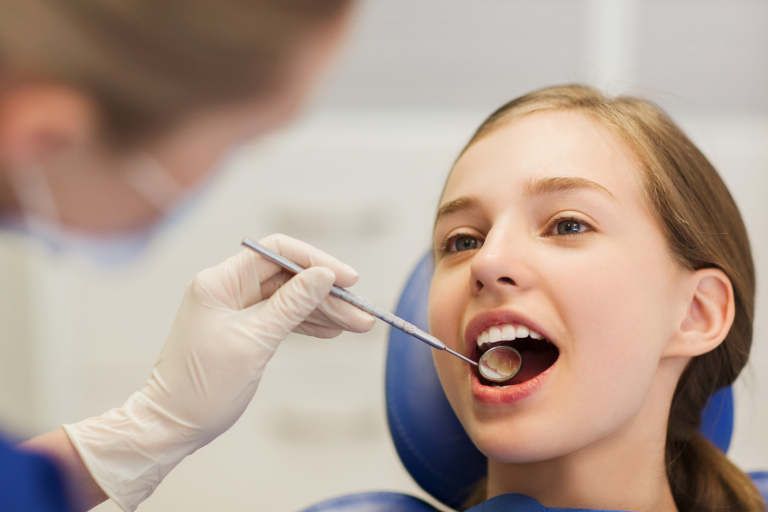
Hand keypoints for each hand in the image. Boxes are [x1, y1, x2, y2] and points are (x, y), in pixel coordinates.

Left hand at [63, 234, 373, 510]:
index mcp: (220, 282)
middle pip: (288, 277)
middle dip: (327, 294)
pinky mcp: (241, 328)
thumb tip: (323, 274)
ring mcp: (234, 308)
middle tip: (361, 313)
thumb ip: (291, 305)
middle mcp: (226, 288)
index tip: (348, 278)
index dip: (316, 261)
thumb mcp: (254, 343)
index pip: (277, 252)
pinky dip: (307, 323)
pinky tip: (332, 331)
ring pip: (289, 298)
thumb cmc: (202, 387)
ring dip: (323, 311)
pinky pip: (281, 317)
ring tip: (358, 324)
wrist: (172, 426)